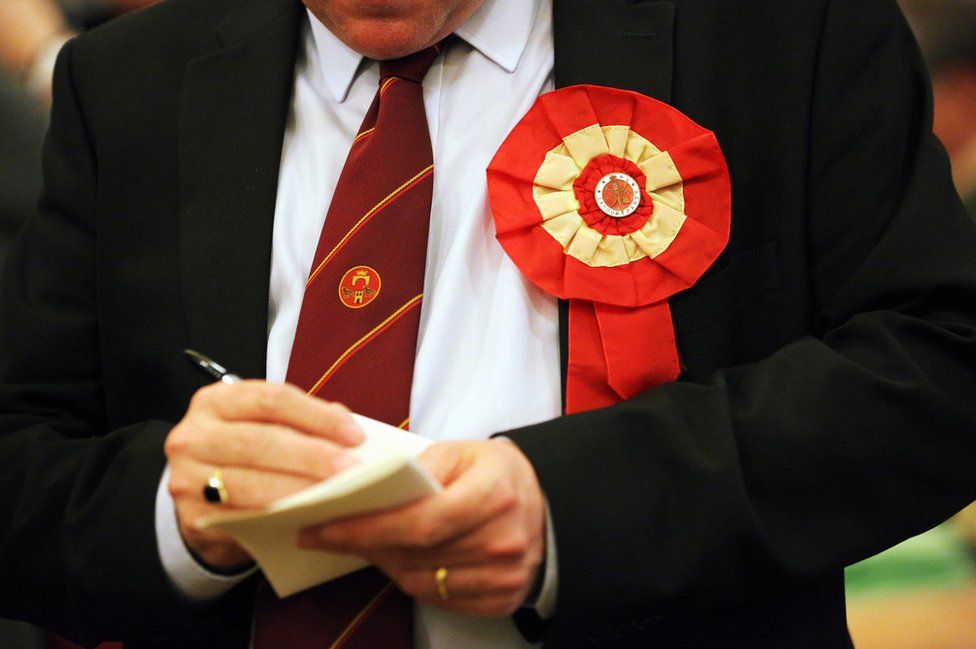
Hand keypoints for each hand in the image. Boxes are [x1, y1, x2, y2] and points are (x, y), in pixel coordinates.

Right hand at [164, 380, 363, 570]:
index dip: (316, 416)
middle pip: (261, 441)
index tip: (354, 435)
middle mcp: (193, 436)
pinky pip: (242, 519)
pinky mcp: (193, 518)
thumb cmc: (244, 455)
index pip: (271, 400)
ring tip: (337, 494)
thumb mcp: (264, 426)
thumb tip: (348, 425)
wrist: (200, 498)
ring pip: (251, 484)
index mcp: (215, 402)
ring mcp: (187, 478)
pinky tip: (308, 517)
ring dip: (299, 490)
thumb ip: (301, 421)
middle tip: (351, 468)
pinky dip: (278, 518)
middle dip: (313, 456)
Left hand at [300, 438, 545, 616]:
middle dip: (364, 545)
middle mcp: (504, 540)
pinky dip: (412, 581)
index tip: (325, 528)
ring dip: (384, 564)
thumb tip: (365, 483)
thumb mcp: (460, 451)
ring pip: (421, 582)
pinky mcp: (503, 599)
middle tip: (327, 535)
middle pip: (416, 554)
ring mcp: (506, 575)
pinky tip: (399, 560)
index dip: (368, 528)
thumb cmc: (494, 473)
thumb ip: (417, 466)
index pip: (421, 521)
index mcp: (494, 494)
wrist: (546, 503)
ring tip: (363, 545)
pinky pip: (440, 599)